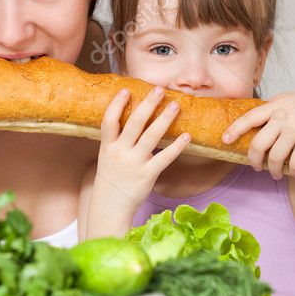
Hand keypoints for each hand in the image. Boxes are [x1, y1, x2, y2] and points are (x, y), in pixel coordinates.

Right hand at [94, 86, 190, 208]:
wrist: (110, 206)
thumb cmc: (112, 178)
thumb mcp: (107, 157)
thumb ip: (117, 140)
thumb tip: (134, 119)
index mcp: (107, 146)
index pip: (109, 121)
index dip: (116, 105)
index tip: (126, 90)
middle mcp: (120, 152)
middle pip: (134, 124)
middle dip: (147, 104)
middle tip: (159, 89)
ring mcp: (133, 163)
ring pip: (151, 136)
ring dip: (164, 119)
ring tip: (175, 105)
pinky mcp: (147, 175)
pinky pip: (165, 158)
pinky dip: (177, 146)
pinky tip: (187, 136)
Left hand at [221, 89, 294, 177]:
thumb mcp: (291, 99)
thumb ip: (275, 108)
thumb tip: (259, 120)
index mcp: (275, 105)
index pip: (248, 118)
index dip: (234, 130)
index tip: (225, 140)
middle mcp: (282, 117)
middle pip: (258, 144)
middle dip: (254, 160)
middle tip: (256, 166)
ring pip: (275, 158)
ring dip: (274, 170)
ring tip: (276, 173)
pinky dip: (293, 171)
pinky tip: (294, 172)